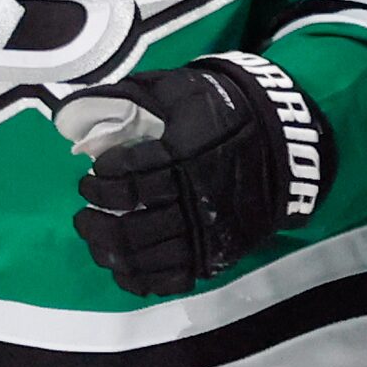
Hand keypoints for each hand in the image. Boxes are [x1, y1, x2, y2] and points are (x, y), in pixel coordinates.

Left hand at [58, 51, 330, 296]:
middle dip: (96, 221)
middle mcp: (193, 198)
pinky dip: (142, 279)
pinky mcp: (216, 254)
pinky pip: (172, 278)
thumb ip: (134, 93)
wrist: (286, 143)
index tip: (91, 176)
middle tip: (82, 212)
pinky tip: (122, 269)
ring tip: (95, 238)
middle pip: (131, 224)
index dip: (101, 181)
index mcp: (184, 155)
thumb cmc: (227, 110)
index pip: (128, 176)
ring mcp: (206, 232)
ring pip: (146, 255)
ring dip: (110, 251)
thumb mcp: (182, 87)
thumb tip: (79, 105)